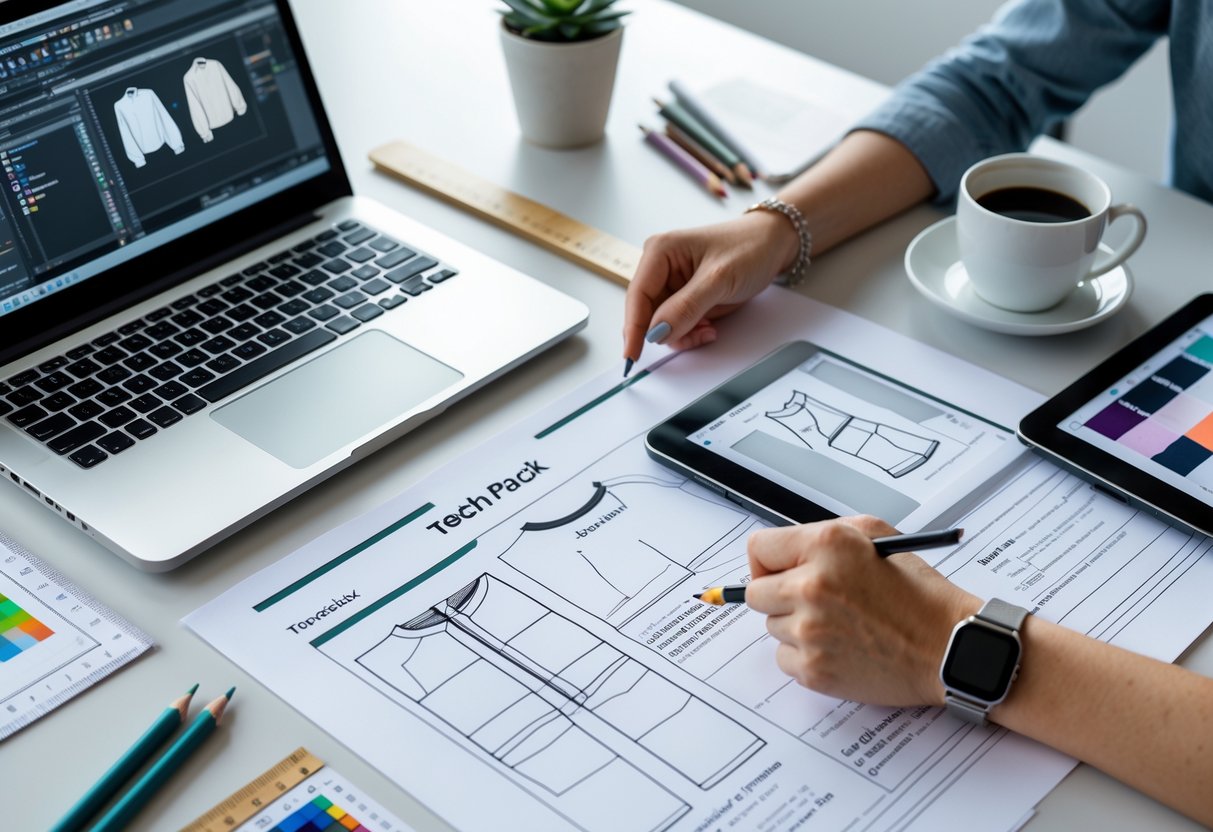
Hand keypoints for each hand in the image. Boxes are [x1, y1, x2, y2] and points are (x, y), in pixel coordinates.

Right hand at [622, 210, 798, 362]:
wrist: (774, 245)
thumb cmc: (749, 248)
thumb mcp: (719, 279)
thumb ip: (686, 307)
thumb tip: (657, 332)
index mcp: (660, 251)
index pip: (637, 295)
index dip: (633, 327)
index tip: (632, 354)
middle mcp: (660, 267)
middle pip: (648, 314)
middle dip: (669, 331)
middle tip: (696, 336)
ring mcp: (672, 284)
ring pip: (663, 325)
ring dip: (684, 334)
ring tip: (710, 327)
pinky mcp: (684, 297)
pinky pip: (678, 325)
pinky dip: (692, 332)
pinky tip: (710, 326)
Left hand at [745, 516, 978, 706]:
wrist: (950, 648)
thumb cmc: (920, 595)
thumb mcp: (878, 538)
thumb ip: (826, 535)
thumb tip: (786, 549)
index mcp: (827, 546)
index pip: (758, 547)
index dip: (769, 559)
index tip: (778, 569)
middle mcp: (812, 587)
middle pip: (756, 592)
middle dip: (779, 594)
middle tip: (813, 599)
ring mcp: (810, 632)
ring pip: (772, 626)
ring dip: (795, 625)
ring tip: (839, 623)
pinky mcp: (813, 669)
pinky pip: (784, 658)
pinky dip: (804, 655)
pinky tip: (839, 647)